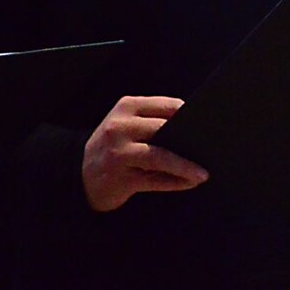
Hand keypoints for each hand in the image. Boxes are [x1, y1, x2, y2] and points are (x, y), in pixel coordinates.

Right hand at [82, 96, 208, 211]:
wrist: (76, 174)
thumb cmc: (113, 146)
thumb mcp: (127, 124)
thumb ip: (154, 120)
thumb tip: (195, 128)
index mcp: (127, 107)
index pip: (167, 106)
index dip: (190, 114)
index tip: (210, 120)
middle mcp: (120, 128)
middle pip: (164, 130)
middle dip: (190, 139)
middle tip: (213, 146)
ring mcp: (118, 154)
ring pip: (159, 157)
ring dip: (185, 166)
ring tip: (204, 173)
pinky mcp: (119, 179)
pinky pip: (154, 181)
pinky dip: (175, 182)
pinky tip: (189, 183)